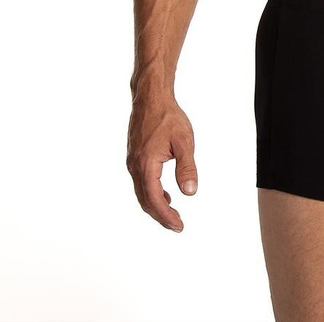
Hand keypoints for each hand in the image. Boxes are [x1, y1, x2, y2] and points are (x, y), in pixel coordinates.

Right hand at [126, 96, 197, 231]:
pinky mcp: (134, 157)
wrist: (151, 98)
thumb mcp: (184, 141)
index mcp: (146, 165)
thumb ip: (187, 167)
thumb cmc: (168, 117)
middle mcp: (135, 166)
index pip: (155, 199)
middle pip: (145, 200)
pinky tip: (165, 193)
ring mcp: (132, 162)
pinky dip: (151, 193)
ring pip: (141, 192)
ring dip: (155, 205)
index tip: (179, 226)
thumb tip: (190, 192)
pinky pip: (140, 182)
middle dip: (161, 216)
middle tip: (177, 225)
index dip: (166, 216)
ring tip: (172, 213)